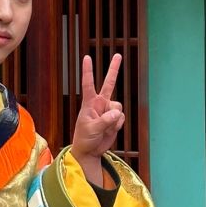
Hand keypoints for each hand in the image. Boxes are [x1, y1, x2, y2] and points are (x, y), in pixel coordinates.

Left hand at [71, 55, 123, 185]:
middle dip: (114, 69)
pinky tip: (109, 131)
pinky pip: (121, 118)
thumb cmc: (84, 138)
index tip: (87, 57)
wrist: (90, 151)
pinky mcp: (115, 119)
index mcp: (89, 103)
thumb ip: (104, 120)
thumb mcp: (91, 129)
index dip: (88, 71)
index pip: (88, 84)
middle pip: (109, 83)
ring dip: (114, 118)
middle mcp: (100, 103)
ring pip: (118, 106)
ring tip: (105, 128)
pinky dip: (117, 125)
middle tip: (118, 55)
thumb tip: (117, 112)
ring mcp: (108, 111)